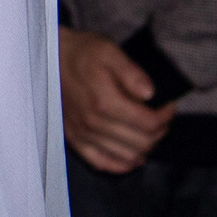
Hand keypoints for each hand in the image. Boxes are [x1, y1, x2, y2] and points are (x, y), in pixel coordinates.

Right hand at [60, 26, 173, 172]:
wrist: (48, 58)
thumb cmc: (81, 53)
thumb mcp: (109, 51)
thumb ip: (132, 73)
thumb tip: (151, 94)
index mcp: (104, 102)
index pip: (148, 123)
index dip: (165, 116)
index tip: (168, 105)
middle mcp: (93, 123)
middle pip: (142, 143)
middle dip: (159, 132)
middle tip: (160, 118)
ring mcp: (82, 134)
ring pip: (126, 157)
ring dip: (145, 148)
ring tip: (148, 133)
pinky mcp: (74, 139)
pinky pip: (102, 164)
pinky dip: (122, 165)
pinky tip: (132, 156)